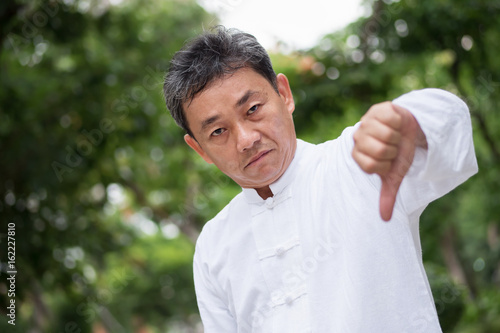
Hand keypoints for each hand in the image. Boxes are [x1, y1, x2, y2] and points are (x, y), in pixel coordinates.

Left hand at [352, 102, 426, 220]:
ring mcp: (366, 122)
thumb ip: (387, 195)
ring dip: (397, 136)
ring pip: (386, 134)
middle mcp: (357, 139)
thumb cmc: (399, 153)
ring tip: (394, 134)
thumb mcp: (394, 175)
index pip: (371, 166)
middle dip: (393, 150)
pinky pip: (391, 119)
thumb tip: (385, 218)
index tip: (387, 161)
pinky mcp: (377, 109)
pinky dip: (399, 122)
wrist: (410, 130)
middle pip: (380, 150)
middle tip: (392, 146)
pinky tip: (396, 122)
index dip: (385, 165)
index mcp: (358, 156)